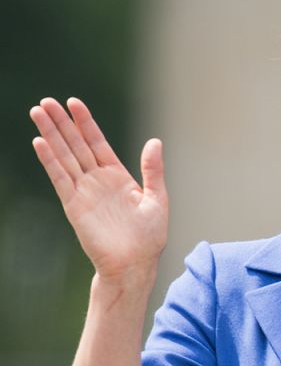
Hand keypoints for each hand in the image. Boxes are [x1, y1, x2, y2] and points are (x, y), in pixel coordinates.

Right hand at [30, 97, 167, 279]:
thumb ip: (153, 170)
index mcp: (118, 177)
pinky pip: (60, 178)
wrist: (135, 264)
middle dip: (62, 123)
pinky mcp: (74, 205)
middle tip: (46, 101)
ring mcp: (84, 191)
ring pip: (64, 156)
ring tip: (37, 112)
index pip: (97, 143)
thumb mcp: (157, 198)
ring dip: (50, 135)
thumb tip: (155, 141)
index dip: (85, 123)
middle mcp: (98, 180)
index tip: (74, 102)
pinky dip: (50, 160)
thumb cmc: (149, 237)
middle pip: (75, 145)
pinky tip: (39, 142)